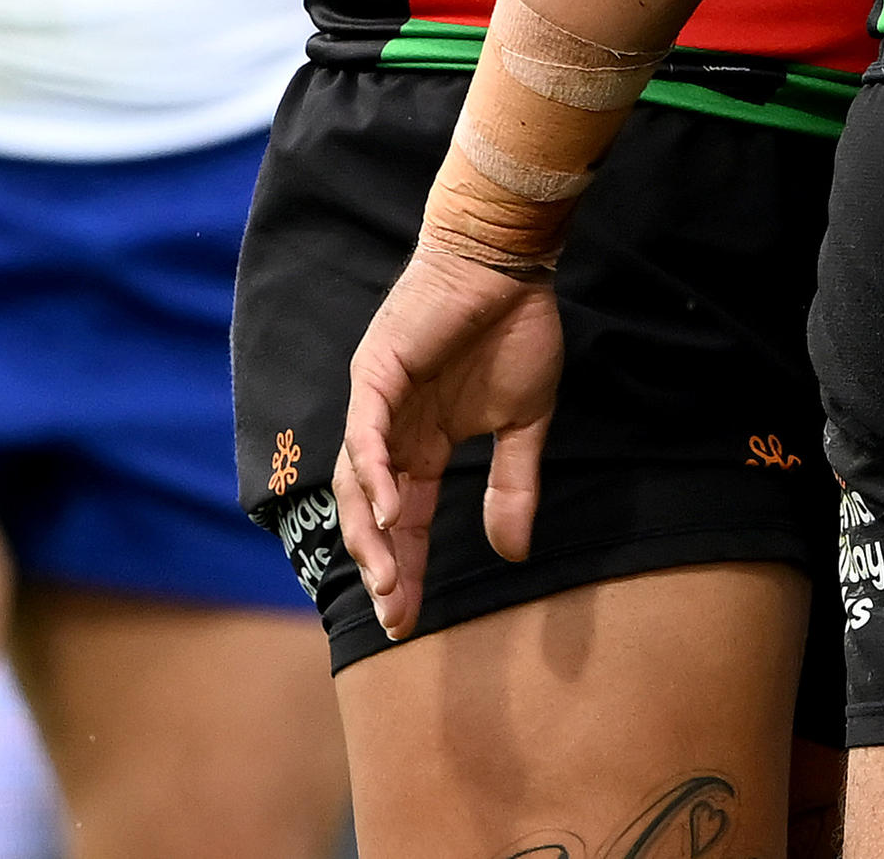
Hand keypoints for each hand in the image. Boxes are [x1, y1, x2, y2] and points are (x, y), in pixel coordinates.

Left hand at [338, 237, 572, 636]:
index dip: (406, 568)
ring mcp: (377, 403)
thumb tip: (515, 552)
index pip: (407, 520)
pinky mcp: (377, 373)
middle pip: (372, 514)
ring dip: (372, 533)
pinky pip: (367, 434)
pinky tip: (393, 511)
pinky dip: (377, 474)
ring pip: (359, 483)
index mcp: (422, 445)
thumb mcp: (524, 422)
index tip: (409, 620)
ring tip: (390, 578)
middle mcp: (390, 432)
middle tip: (396, 614)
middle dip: (382, 567)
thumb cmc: (514, 330)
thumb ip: (513, 485)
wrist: (507, 262)